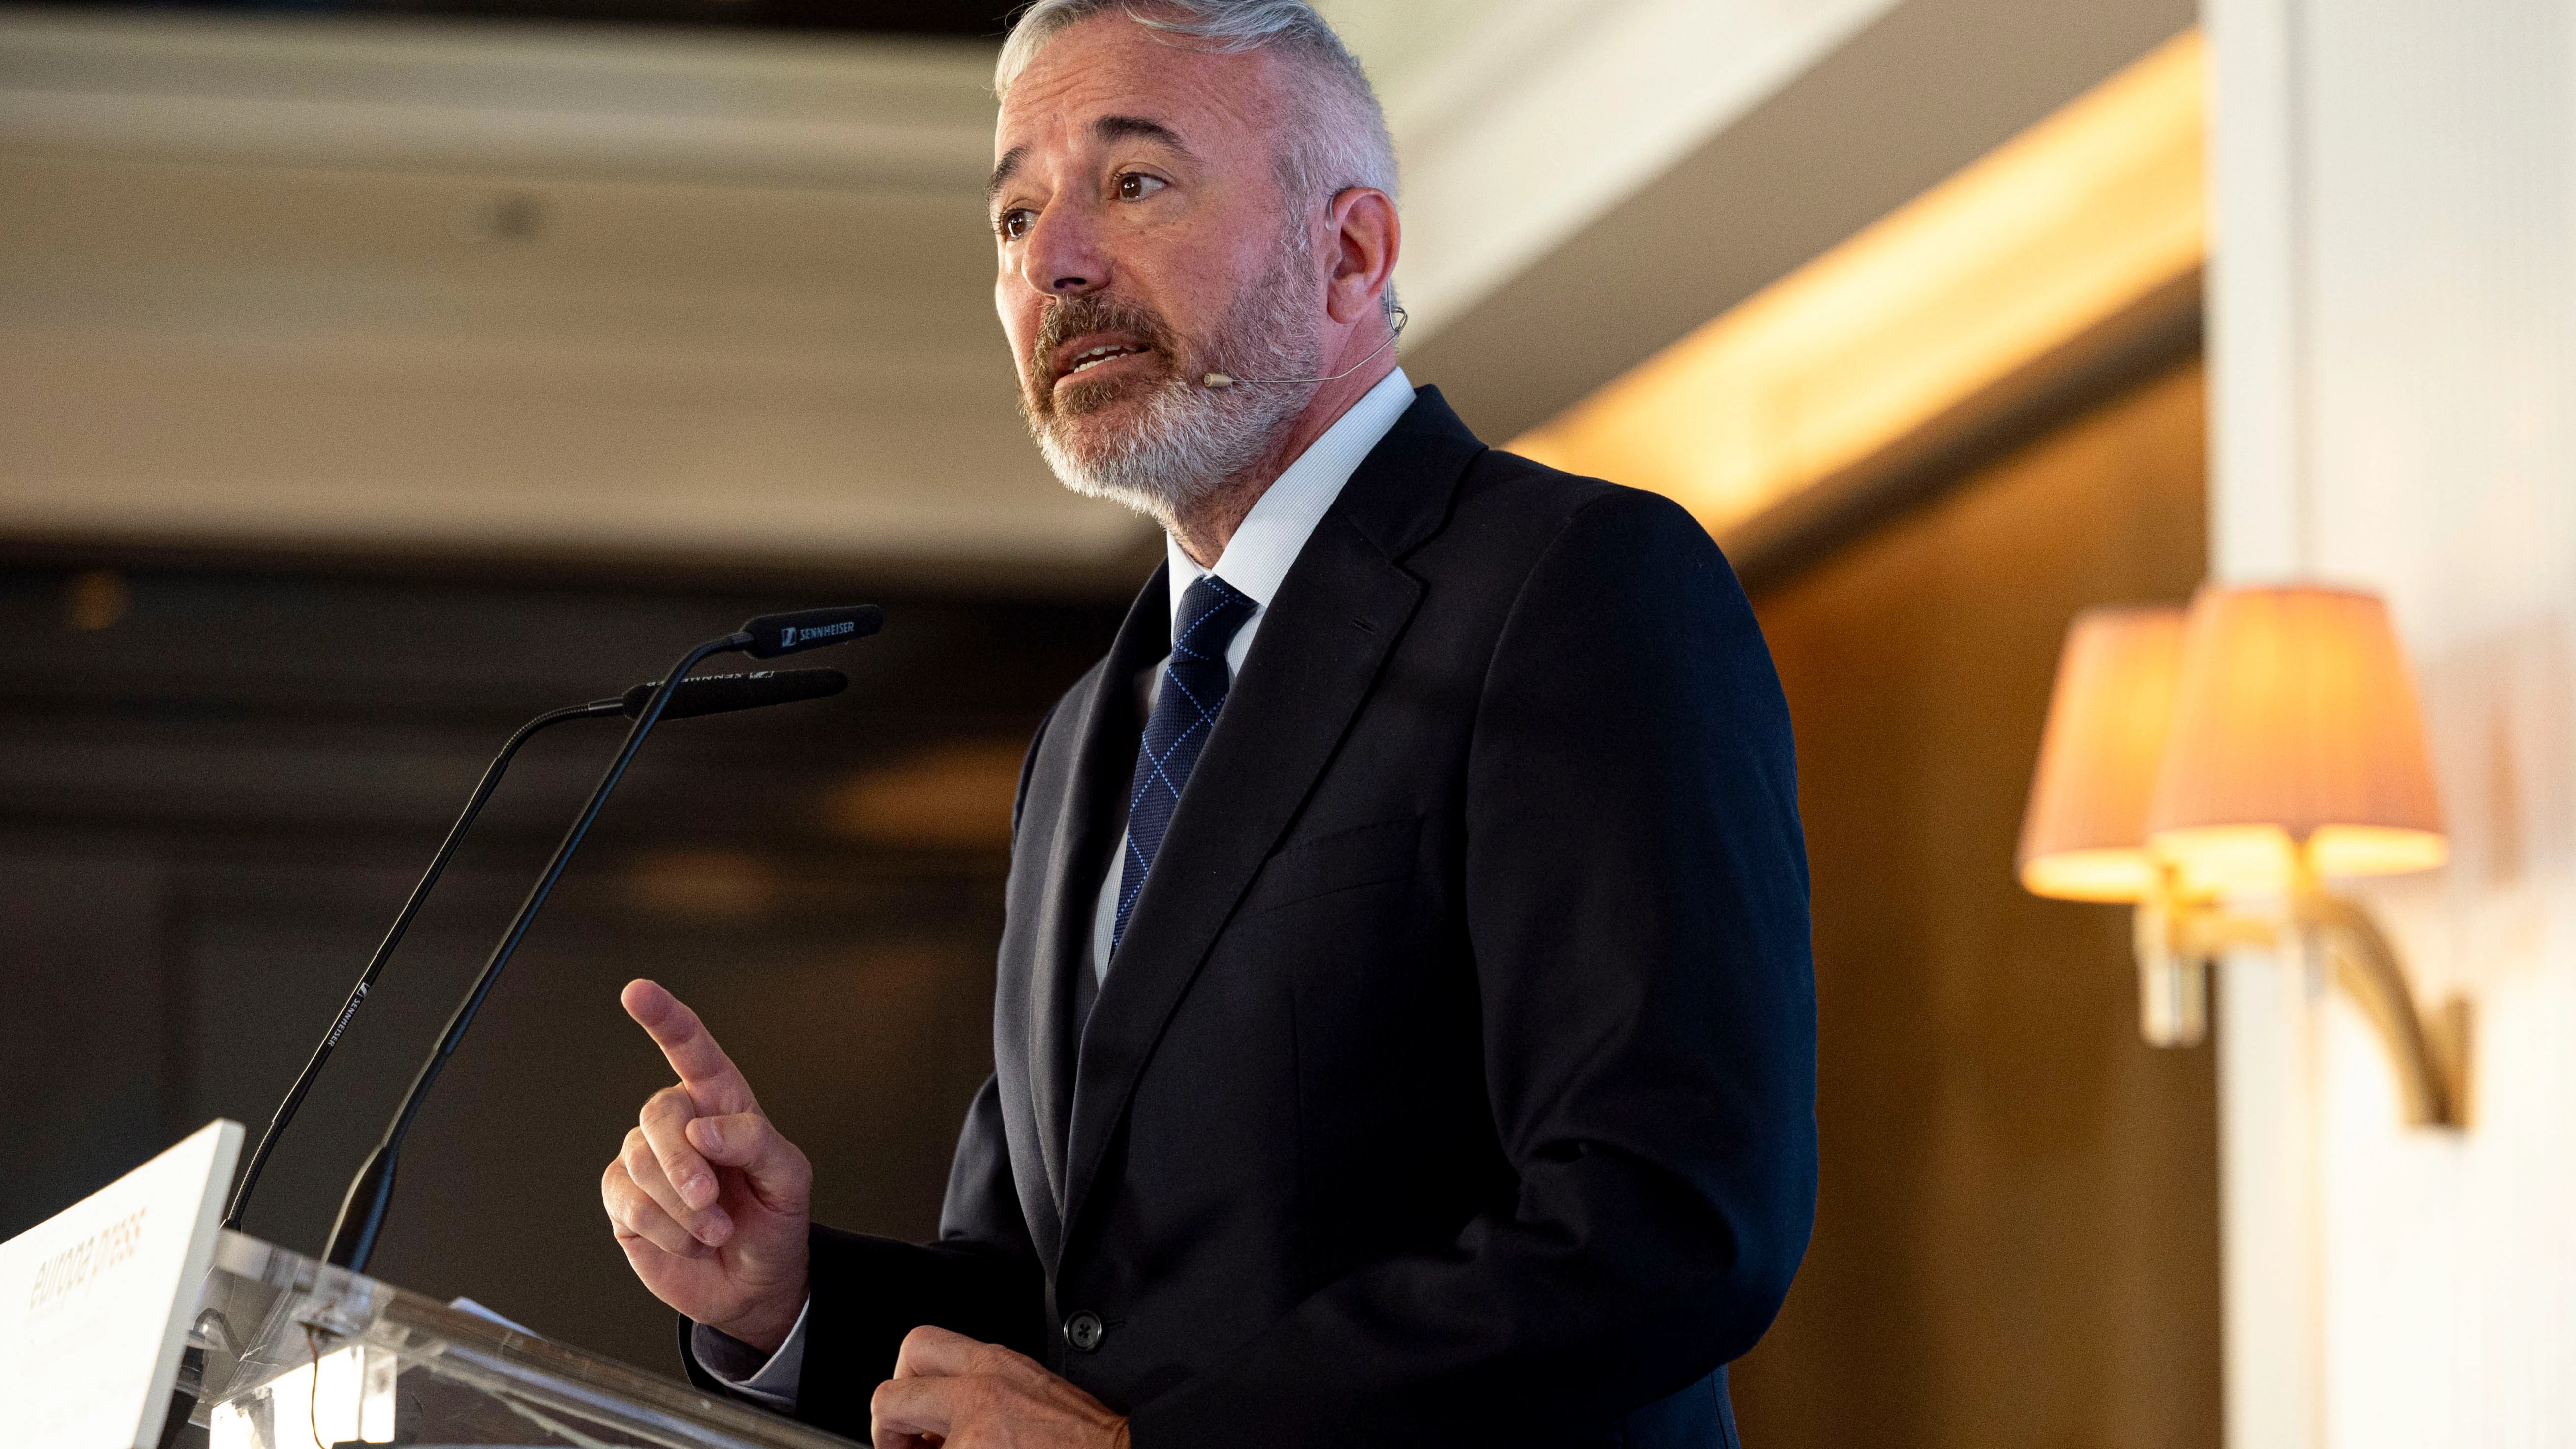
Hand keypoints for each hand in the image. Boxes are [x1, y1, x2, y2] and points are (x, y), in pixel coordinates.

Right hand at [601, 979, 811, 1351]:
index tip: (637, 992)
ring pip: (642, 1164)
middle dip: (684, 1163)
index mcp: (722, 1103)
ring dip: (684, 1210)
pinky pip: (629, 1205)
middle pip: (659, 1114)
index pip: (691, 1049)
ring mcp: (647, 1161)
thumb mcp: (788, 1179)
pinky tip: (690, 1241)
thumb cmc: (774, 1220)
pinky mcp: (624, 1201)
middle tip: (711, 1202)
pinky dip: (667, 1231)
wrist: (754, 1282)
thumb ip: (754, 1142)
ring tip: (715, 1230)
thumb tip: (700, 1128)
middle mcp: (680, 1124)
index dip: (664, 1018)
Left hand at [871, 1325, 1128, 1448]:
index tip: (912, 1413)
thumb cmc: (1084, 1434)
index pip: (917, 1346)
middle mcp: (978, 1396)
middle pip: (889, 1396)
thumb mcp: (1028, 1384)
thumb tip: (940, 1414)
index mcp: (994, 1365)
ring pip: (904, 1445)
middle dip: (886, 1427)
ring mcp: (973, 1439)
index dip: (902, 1382)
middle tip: (904, 1446)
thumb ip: (982, 1386)